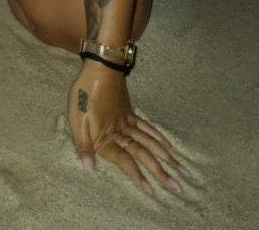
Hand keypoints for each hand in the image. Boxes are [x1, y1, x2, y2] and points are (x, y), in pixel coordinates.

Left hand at [68, 60, 187, 194]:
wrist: (100, 67)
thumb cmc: (84, 93)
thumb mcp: (76, 119)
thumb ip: (83, 145)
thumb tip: (89, 168)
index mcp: (108, 137)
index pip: (125, 161)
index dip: (137, 176)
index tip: (152, 191)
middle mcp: (122, 132)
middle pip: (144, 155)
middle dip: (161, 172)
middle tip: (178, 186)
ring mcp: (129, 122)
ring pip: (151, 143)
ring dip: (166, 158)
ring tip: (182, 169)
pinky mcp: (131, 113)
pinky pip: (148, 128)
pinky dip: (159, 138)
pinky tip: (169, 146)